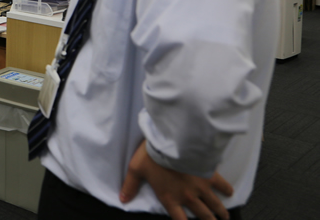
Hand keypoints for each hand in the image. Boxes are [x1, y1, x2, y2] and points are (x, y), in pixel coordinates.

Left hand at [119, 140, 233, 219]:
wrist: (171, 142)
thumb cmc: (152, 155)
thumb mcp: (136, 170)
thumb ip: (130, 186)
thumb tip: (123, 199)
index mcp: (169, 198)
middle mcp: (187, 197)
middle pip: (203, 216)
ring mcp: (200, 187)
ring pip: (214, 205)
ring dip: (221, 212)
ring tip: (225, 217)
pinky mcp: (209, 175)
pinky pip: (222, 185)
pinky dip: (227, 189)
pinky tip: (230, 192)